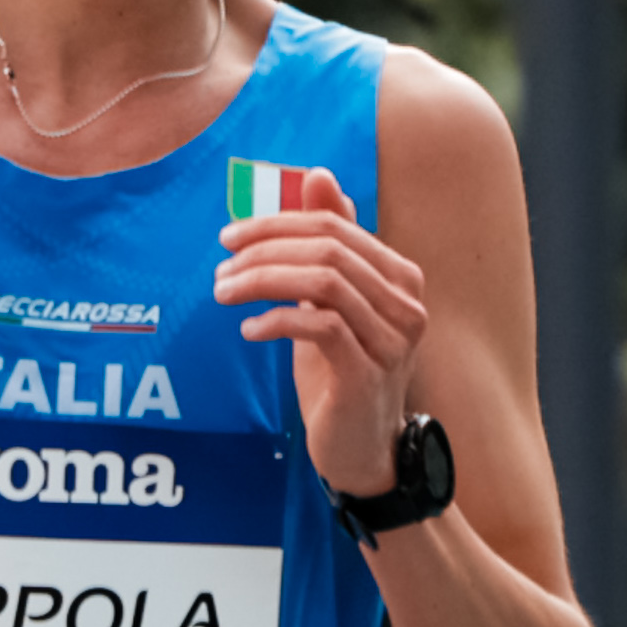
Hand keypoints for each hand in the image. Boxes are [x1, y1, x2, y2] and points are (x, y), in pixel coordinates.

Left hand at [214, 171, 427, 504]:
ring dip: (263, 282)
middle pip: (327, 250)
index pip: (335, 227)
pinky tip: (250, 330)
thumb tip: (317, 177)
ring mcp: (392, 338)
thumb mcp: (330, 305)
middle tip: (220, 270)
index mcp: (399, 276)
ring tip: (224, 295)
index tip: (229, 237)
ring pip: (323, 283)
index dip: (277, 224)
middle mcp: (405, 302)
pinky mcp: (368, 372)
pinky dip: (278, 320)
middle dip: (263, 251)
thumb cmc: (341, 374)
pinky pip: (320, 327)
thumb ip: (328, 246)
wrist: (362, 449)